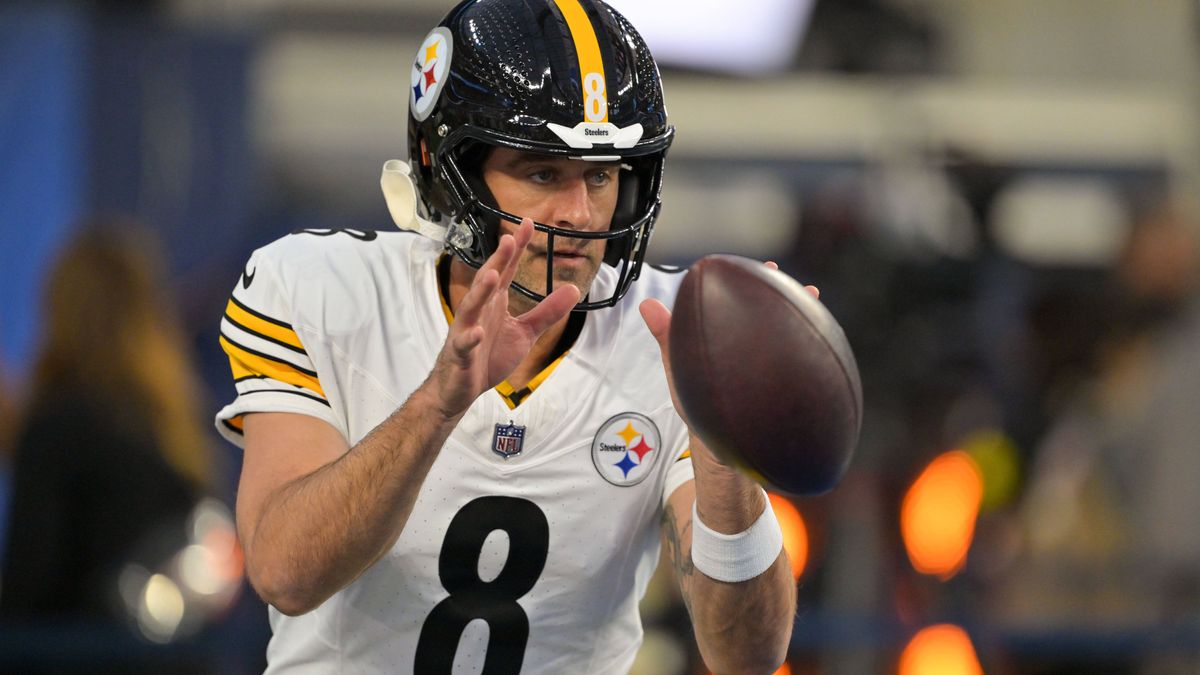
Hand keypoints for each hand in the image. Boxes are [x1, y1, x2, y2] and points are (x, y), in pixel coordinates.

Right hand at [426, 219, 580, 416]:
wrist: (461, 388)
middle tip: (510, 239)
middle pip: (488, 280)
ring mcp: (466, 330)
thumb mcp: (525, 332)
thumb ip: (547, 312)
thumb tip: (574, 289)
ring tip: (491, 275)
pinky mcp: (460, 354)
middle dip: (498, 260)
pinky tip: (476, 332)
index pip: (507, 270)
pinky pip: (464, 344)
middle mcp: (479, 311)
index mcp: (495, 302)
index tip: (529, 224)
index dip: (517, 248)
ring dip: (480, 291)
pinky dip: (468, 338)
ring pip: (471, 307)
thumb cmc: (489, 355)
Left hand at [639, 261, 817, 431]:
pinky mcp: (787, 383)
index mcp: (727, 340)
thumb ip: (668, 337)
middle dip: (771, 289)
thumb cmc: (700, 409)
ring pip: (788, 331)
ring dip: (798, 311)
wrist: (725, 450)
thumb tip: (646, 304)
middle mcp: (751, 348)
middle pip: (764, 311)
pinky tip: (822, 334)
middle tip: (773, 270)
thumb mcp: (680, 370)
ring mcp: (771, 363)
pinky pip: (802, 359)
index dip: (737, 282)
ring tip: (809, 293)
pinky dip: (814, 343)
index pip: (734, 303)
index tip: (736, 265)